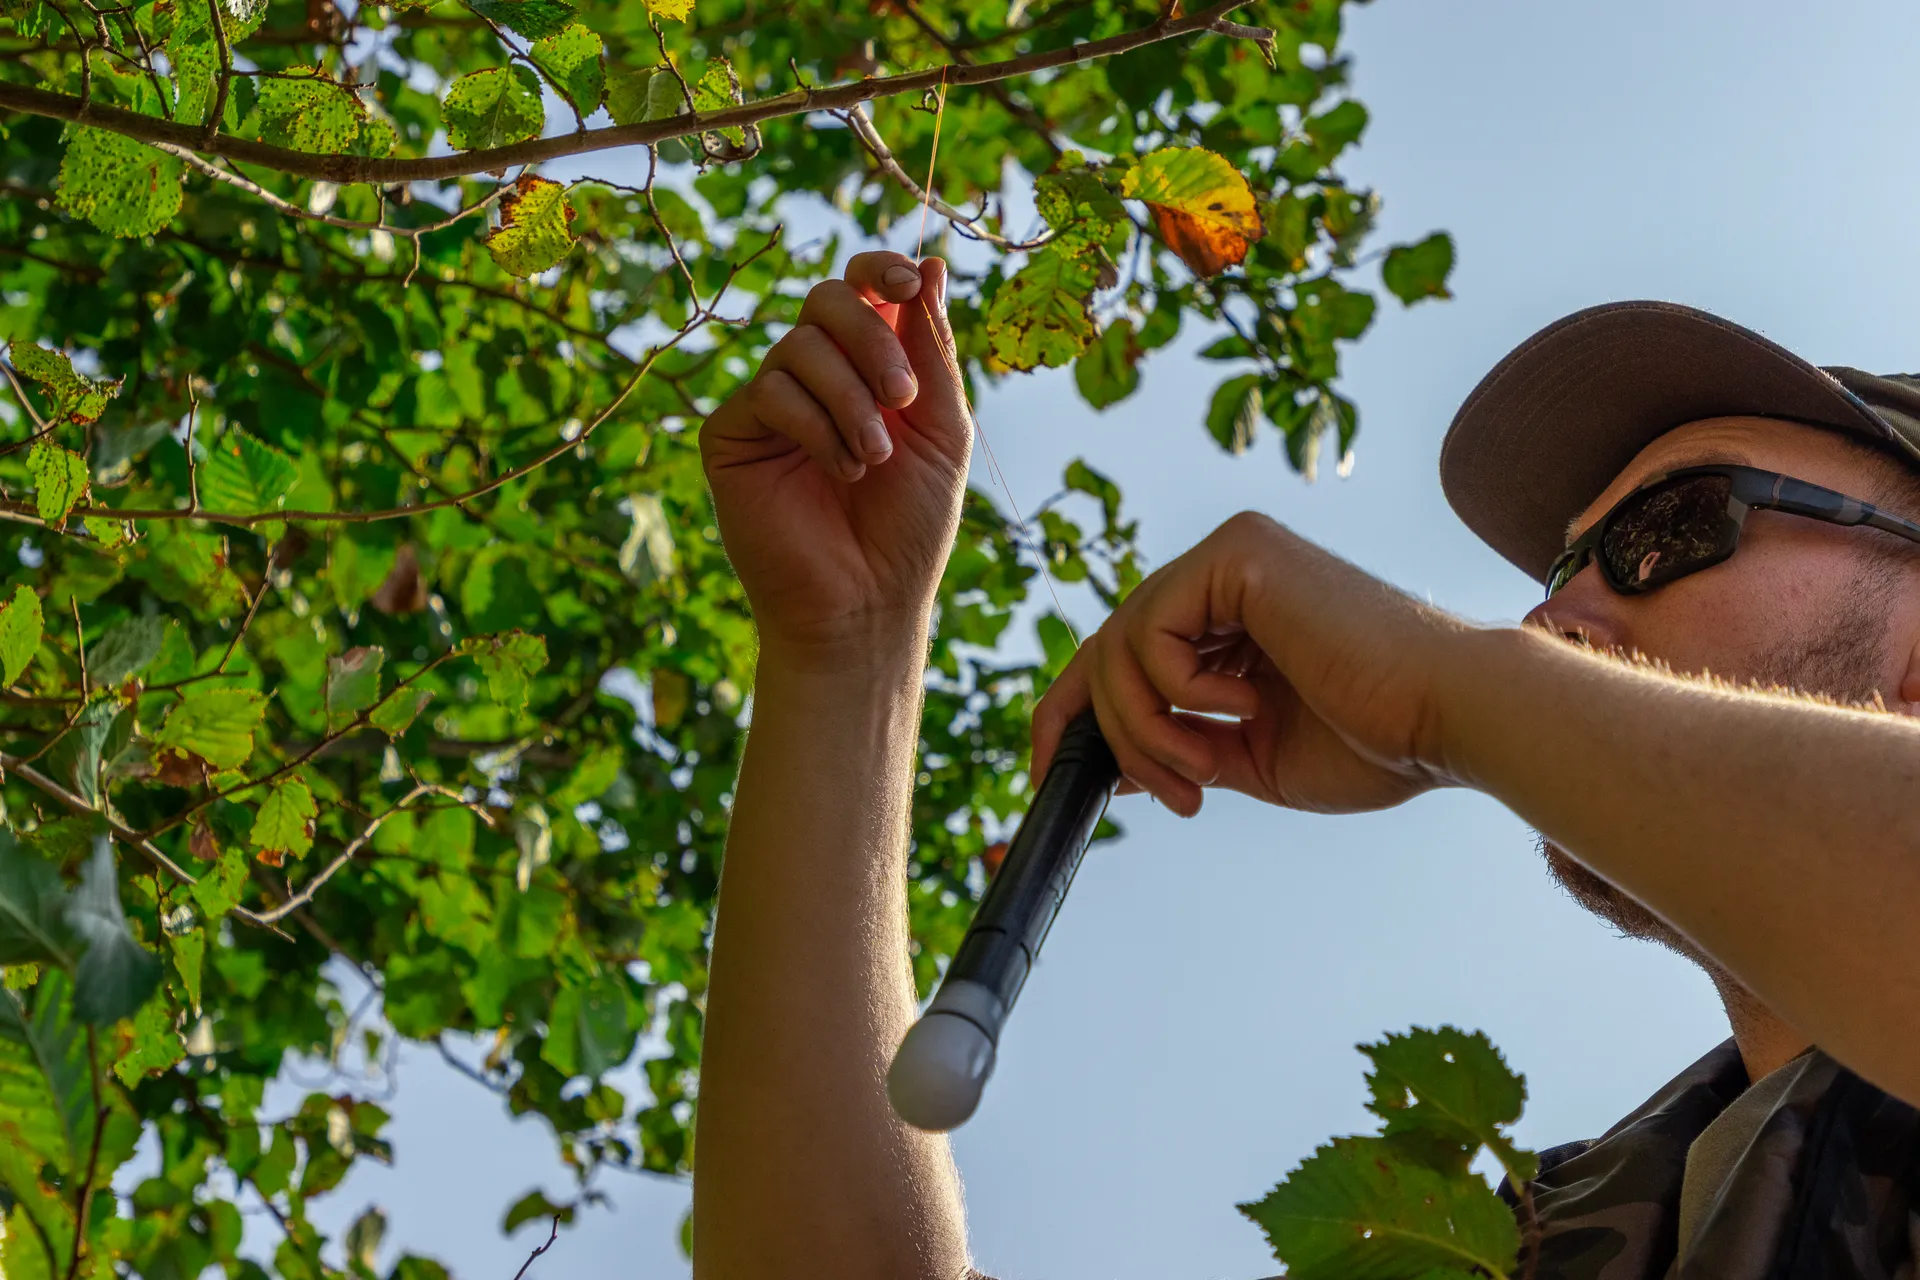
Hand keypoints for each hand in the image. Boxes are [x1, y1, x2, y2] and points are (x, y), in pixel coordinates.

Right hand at [702, 253, 970, 667]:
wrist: (868, 601)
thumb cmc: (911, 525)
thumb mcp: (942, 428)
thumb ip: (932, 349)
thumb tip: (934, 263)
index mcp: (869, 365)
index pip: (862, 285)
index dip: (881, 267)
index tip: (911, 282)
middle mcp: (817, 375)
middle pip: (828, 298)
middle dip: (872, 339)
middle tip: (903, 398)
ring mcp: (771, 403)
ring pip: (799, 345)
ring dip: (850, 400)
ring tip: (873, 460)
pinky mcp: (732, 435)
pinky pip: (769, 392)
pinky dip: (815, 427)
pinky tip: (841, 472)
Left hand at [1032, 512, 1473, 816]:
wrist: (1450, 722)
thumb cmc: (1376, 743)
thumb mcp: (1251, 757)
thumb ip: (1182, 746)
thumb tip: (1108, 763)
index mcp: (1232, 619)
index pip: (1124, 657)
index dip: (1075, 718)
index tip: (1053, 781)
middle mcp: (1223, 575)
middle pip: (1108, 649)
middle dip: (1106, 734)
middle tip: (1157, 794)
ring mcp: (1229, 556)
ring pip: (1119, 645)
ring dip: (1146, 731)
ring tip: (1207, 771)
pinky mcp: (1237, 553)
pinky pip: (1151, 630)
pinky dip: (1176, 691)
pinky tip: (1242, 708)